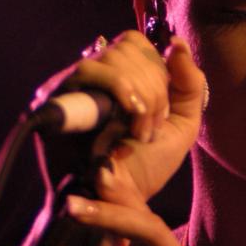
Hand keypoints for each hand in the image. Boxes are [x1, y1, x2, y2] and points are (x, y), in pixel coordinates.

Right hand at [34, 30, 205, 202]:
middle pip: (126, 48)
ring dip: (140, 95)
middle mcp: (91, 78)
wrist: (122, 203)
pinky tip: (131, 118)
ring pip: (111, 58)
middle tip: (153, 129)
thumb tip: (176, 43)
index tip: (163, 112)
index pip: (135, 43)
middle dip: (154, 90)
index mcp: (117, 77)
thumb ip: (188, 83)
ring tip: (141, 132)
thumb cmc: (147, 166)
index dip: (157, 69)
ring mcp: (71, 86)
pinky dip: (121, 89)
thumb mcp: (182, 124)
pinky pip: (90, 73)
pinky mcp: (56, 100)